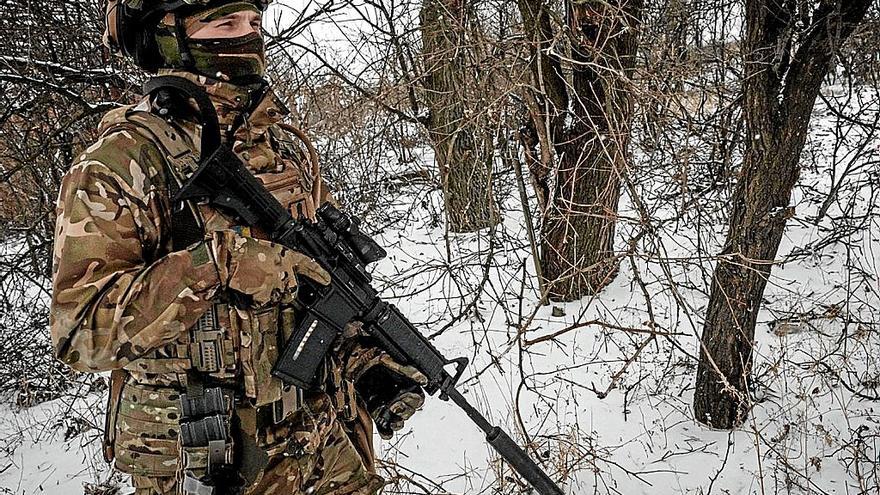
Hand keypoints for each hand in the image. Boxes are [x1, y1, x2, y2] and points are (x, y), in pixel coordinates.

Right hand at [210, 230, 329, 304]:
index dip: (318, 273)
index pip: (307, 264)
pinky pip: (263, 303)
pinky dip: (255, 301)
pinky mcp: (264, 292)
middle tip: (269, 286)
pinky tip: (248, 289)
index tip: (327, 280)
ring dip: (268, 296)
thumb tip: (279, 268)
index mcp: (284, 253)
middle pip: (292, 289)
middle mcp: (284, 267)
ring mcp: (275, 281)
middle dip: (283, 291)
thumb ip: (276, 258)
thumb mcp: (263, 247)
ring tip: (254, 284)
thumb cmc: (239, 248)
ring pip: (278, 298)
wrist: (225, 254)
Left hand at [347, 347, 427, 438]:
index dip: (412, 400)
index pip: (417, 397)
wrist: (350, 360)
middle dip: (404, 411)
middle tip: (394, 407)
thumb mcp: (389, 359)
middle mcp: (397, 393)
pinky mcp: (375, 411)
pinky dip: (386, 431)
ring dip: (397, 423)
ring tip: (392, 423)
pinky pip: (385, 425)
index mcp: (405, 381)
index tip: (402, 398)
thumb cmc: (369, 356)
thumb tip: (422, 378)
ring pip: (399, 419)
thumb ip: (407, 370)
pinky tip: (385, 431)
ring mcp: (386, 403)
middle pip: (410, 410)